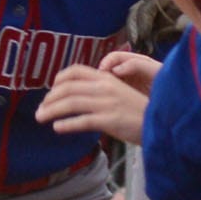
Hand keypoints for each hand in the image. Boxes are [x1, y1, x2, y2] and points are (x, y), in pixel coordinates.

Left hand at [35, 59, 151, 142]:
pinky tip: (57, 128)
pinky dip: (67, 124)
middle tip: (39, 110)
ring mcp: (107, 104)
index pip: (75, 71)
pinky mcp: (110, 120)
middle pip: (68, 88)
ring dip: (51, 111)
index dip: (58, 80)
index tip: (50, 91)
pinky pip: (82, 121)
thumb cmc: (138, 111)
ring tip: (41, 118)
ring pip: (71, 103)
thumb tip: (78, 97)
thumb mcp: (120, 93)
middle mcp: (104, 87)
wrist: (161, 122)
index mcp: (106, 78)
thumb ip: (101, 91)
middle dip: (49, 99)